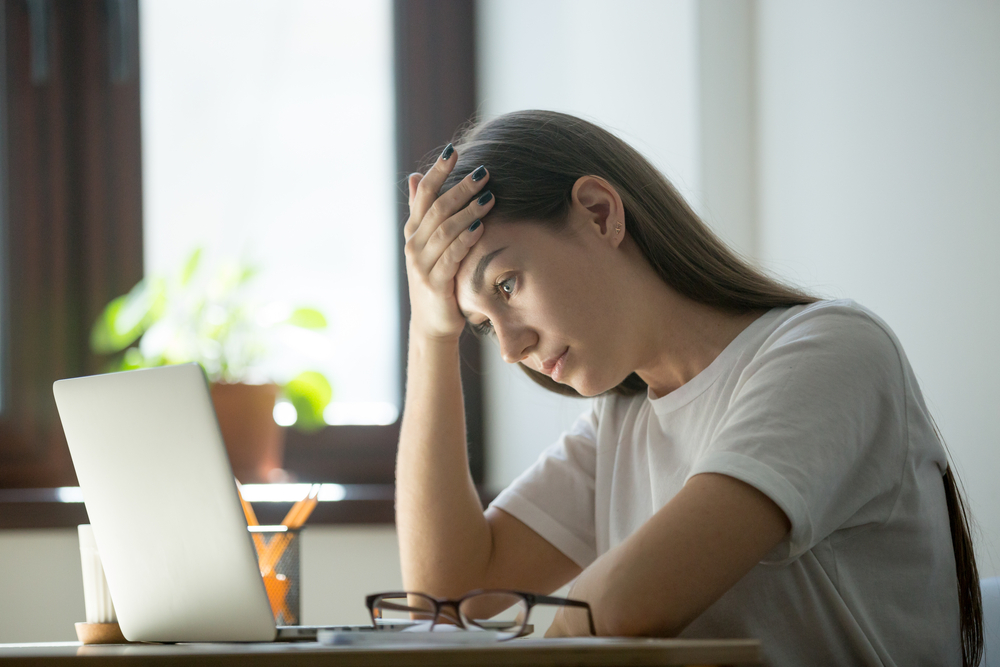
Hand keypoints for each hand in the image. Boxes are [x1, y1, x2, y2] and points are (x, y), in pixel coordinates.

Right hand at [403, 147, 493, 340]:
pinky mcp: (435, 283)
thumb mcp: (428, 244)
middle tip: (484, 173)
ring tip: (490, 197)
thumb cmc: (437, 279)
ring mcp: (422, 265)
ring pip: (445, 230)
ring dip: (468, 211)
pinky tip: (480, 227)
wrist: (433, 323)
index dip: (438, 171)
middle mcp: (414, 244)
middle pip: (437, 208)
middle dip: (461, 188)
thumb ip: (423, 212)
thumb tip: (414, 176)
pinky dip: (465, 240)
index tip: (454, 150)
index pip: (424, 193)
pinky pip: (451, 256)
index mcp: (414, 231)